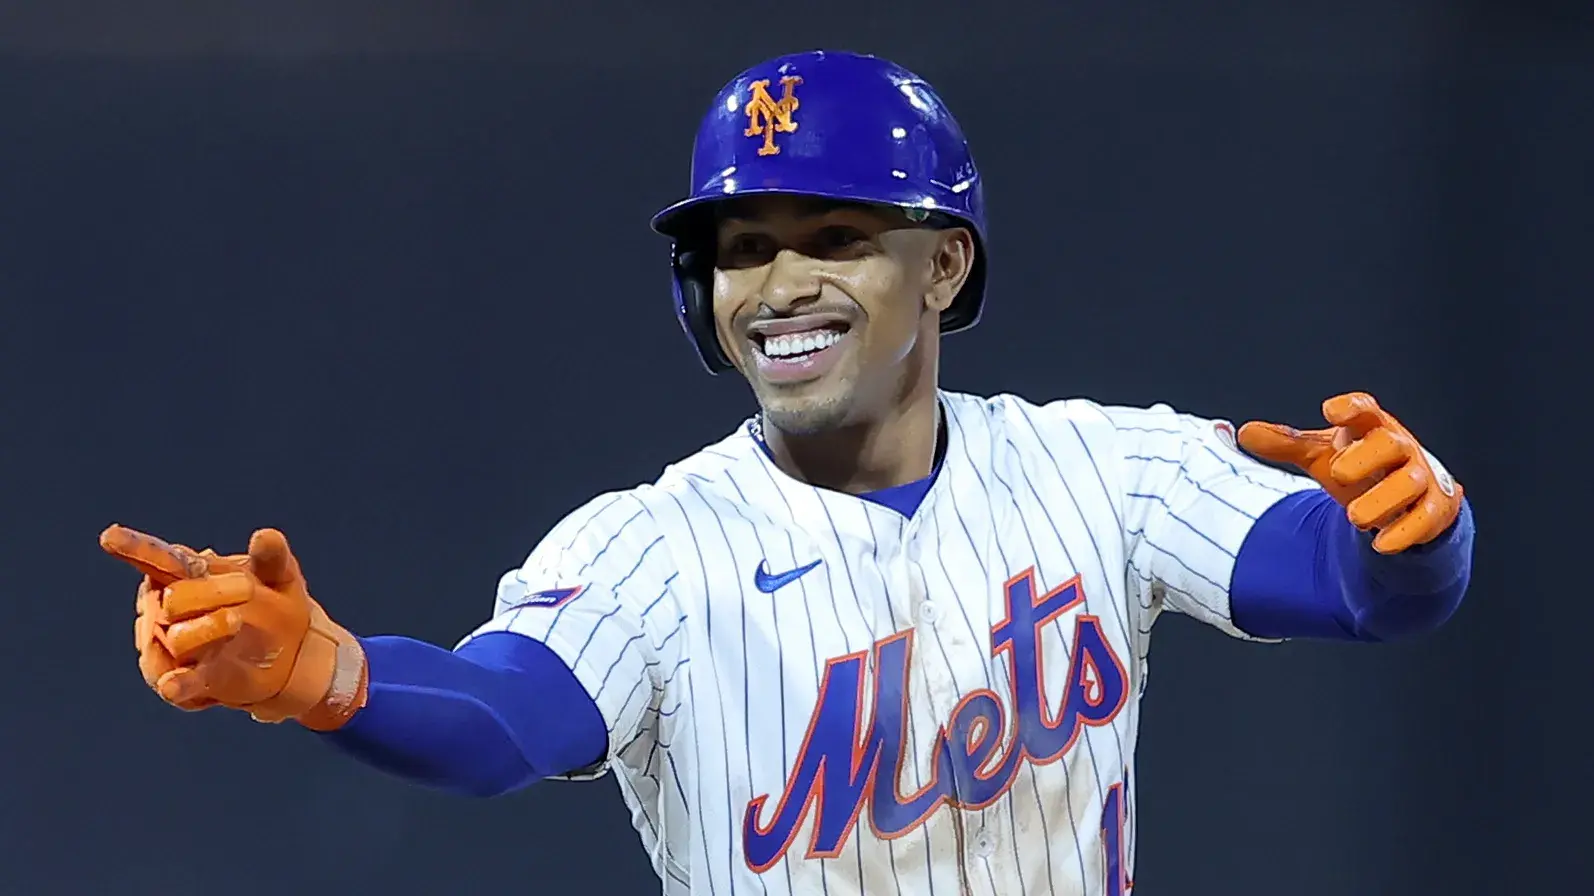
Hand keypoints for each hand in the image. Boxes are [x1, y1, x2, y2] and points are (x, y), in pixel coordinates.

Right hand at [100, 524, 366, 729]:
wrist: (295, 650)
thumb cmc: (276, 601)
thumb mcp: (280, 575)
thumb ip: (271, 557)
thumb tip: (266, 535)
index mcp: (189, 577)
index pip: (156, 560)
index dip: (134, 548)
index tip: (110, 537)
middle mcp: (172, 612)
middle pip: (172, 601)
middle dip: (206, 594)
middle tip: (247, 589)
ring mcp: (176, 649)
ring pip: (173, 641)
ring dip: (204, 631)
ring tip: (236, 620)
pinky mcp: (191, 683)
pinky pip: (174, 684)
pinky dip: (175, 684)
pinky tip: (174, 684)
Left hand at [1237, 392, 1462, 553]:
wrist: (1406, 497)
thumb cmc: (1361, 465)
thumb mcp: (1321, 453)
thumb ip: (1286, 443)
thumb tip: (1244, 433)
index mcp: (1371, 427)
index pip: (1365, 410)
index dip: (1351, 408)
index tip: (1330, 411)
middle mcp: (1401, 448)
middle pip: (1390, 444)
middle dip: (1366, 457)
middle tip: (1337, 473)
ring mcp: (1421, 478)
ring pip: (1410, 484)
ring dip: (1382, 501)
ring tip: (1355, 517)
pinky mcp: (1434, 510)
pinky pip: (1425, 520)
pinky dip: (1404, 533)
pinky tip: (1380, 545)